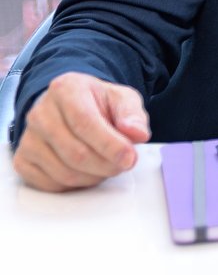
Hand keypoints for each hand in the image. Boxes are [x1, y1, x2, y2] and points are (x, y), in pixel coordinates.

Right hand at [12, 72, 150, 191]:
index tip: (130, 158)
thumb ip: (133, 115)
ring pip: (63, 172)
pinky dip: (75, 185)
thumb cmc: (98, 103)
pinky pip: (50, 184)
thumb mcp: (123, 99)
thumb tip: (137, 134)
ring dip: (94, 176)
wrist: (73, 107)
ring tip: (107, 164)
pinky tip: (88, 171)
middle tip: (124, 163)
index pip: (85, 123)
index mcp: (66, 89)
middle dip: (106, 165)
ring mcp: (28, 138)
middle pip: (75, 152)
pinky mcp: (23, 160)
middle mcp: (40, 113)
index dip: (110, 145)